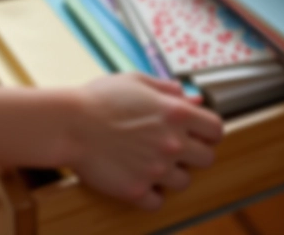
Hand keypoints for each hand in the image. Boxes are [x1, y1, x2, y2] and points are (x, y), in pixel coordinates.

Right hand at [67, 73, 222, 209]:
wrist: (67, 124)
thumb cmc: (97, 99)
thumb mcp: (135, 82)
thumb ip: (167, 89)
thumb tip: (192, 97)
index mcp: (176, 113)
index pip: (216, 129)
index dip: (207, 132)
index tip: (196, 133)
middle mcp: (172, 144)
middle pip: (207, 159)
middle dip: (194, 154)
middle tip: (173, 150)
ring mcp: (155, 170)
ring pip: (184, 183)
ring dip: (171, 175)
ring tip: (151, 164)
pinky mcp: (136, 190)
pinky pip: (157, 202)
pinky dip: (151, 194)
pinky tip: (139, 180)